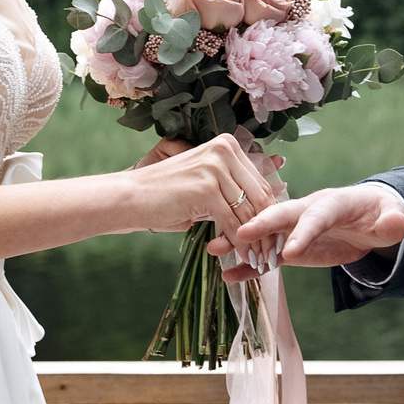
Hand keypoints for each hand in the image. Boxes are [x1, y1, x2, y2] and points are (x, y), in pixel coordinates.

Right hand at [124, 134, 281, 247]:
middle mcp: (224, 149)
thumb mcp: (206, 185)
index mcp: (227, 144)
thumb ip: (232, 191)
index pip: (260, 182)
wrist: (131, 197)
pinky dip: (240, 243)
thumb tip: (265, 210)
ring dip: (256, 239)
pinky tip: (242, 257)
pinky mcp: (207, 188)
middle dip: (267, 228)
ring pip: (248, 211)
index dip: (269, 212)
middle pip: (259, 195)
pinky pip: (233, 222)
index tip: (273, 235)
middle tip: (271, 252)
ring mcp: (216, 167)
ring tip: (260, 259)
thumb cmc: (167, 195)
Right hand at [213, 183, 403, 278]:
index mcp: (330, 204)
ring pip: (264, 234)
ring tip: (214, 248)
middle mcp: (306, 212)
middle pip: (280, 217)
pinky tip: (228, 275)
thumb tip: (397, 223)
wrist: (369, 218)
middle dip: (260, 225)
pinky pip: (266, 256)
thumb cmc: (380, 214)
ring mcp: (294, 230)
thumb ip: (393, 221)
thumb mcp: (391, 217)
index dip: (303, 233)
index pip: (315, 217)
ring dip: (240, 240)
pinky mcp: (290, 247)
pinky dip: (248, 265)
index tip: (290, 252)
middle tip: (239, 234)